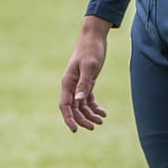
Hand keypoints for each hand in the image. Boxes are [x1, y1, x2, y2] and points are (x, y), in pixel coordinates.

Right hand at [59, 17, 110, 131]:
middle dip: (82, 119)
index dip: (68, 119)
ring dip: (89, 115)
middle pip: (74, 108)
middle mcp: (71, 85)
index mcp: (67, 82)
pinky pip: (88, 99)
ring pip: (81, 105)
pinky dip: (94, 107)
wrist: (94, 37)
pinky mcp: (86, 82)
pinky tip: (103, 112)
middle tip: (94, 127)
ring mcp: (78, 84)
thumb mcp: (89, 66)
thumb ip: (84, 84)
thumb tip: (79, 101)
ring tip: (101, 121)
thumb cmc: (91, 49)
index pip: (65, 105)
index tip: (75, 130)